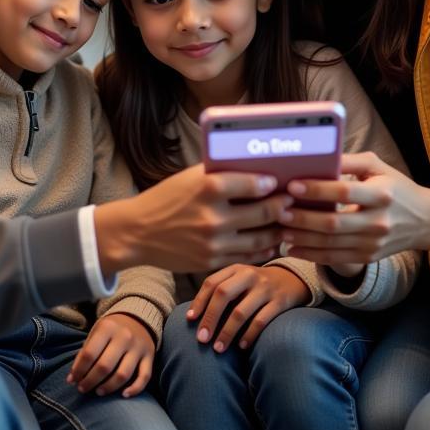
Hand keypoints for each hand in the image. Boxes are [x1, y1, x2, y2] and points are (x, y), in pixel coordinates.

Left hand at [67, 314, 155, 397]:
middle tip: (82, 388)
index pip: (89, 354)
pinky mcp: (150, 356)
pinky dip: (135, 389)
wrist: (137, 318)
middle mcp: (124, 337)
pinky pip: (144, 377)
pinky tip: (124, 395)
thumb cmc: (111, 330)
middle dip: (90, 381)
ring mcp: (138, 347)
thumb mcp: (96, 333)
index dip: (78, 371)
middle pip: (105, 366)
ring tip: (98, 391)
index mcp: (107, 328)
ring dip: (108, 387)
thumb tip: (72, 378)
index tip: (72, 380)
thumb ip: (85, 353)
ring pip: (123, 374)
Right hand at [94, 164, 293, 273]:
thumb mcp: (189, 178)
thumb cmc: (165, 198)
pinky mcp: (212, 261)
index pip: (255, 183)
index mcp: (209, 188)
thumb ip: (219, 173)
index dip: (272, 183)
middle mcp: (214, 217)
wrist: (137, 232)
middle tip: (292, 200)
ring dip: (278, 229)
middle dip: (283, 205)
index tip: (279, 181)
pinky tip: (270, 241)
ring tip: (287, 222)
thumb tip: (253, 168)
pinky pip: (247, 256)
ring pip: (261, 238)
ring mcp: (214, 242)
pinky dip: (264, 249)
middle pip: (264, 212)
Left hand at [187, 264, 310, 351]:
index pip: (212, 283)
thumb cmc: (255, 285)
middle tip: (202, 339)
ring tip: (218, 349)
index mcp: (235, 269)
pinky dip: (249, 335)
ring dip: (227, 332)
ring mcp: (265, 288)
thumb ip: (221, 290)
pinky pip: (261, 321)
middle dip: (210, 318)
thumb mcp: (239, 279)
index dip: (199, 301)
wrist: (292, 279)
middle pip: (223, 294)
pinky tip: (241, 347)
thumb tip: (193, 316)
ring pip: (241, 312)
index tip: (190, 319)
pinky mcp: (280, 302)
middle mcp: (249, 275)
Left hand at [280, 152, 429, 263]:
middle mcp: (379, 221)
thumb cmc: (395, 187)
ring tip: (279, 229)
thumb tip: (318, 156)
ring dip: (301, 238)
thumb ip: (349, 161)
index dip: (316, 189)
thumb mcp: (378, 166)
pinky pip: (334, 258)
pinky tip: (291, 248)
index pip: (344, 191)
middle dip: (302, 218)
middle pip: (333, 223)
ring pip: (330, 243)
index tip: (292, 185)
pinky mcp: (368, 257)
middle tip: (278, 210)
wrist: (425, 221)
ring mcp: (373, 243)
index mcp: (382, 194)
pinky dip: (310, 254)